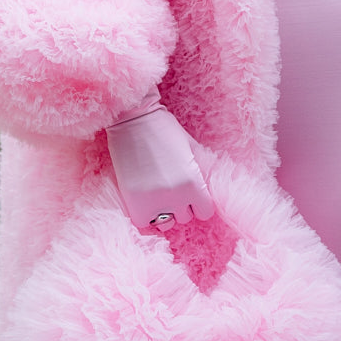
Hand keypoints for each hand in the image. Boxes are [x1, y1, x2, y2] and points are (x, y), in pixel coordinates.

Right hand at [106, 103, 214, 231]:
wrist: (132, 118)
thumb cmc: (163, 128)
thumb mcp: (190, 147)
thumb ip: (200, 170)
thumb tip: (208, 186)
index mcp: (194, 183)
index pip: (205, 212)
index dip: (199, 202)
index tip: (190, 193)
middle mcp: (176, 196)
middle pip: (185, 217)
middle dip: (181, 205)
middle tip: (171, 187)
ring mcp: (153, 200)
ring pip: (166, 222)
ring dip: (164, 211)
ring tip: (157, 194)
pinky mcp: (133, 201)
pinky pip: (144, 222)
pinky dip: (146, 215)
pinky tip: (145, 200)